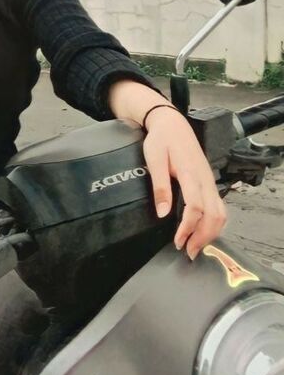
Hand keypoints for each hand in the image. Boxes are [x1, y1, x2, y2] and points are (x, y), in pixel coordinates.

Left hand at [143, 107, 226, 259]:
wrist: (172, 124)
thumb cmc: (162, 140)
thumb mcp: (154, 160)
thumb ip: (160, 187)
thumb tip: (162, 212)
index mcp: (190, 174)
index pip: (196, 207)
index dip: (188, 228)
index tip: (177, 240)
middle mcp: (204, 179)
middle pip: (214, 215)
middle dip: (203, 237)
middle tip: (188, 251)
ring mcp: (209, 181)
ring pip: (220, 213)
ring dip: (211, 232)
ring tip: (195, 245)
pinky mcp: (209, 182)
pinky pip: (219, 207)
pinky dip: (215, 223)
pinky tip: (202, 230)